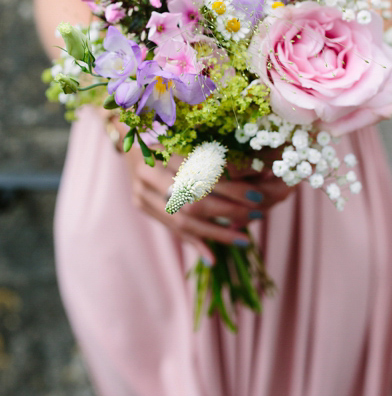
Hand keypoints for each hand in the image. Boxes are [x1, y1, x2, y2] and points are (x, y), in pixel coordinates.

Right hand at [128, 152, 292, 262]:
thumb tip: (258, 168)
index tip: (257, 196)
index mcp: (162, 152)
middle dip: (228, 211)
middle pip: (192, 202)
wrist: (130, 141)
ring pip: (182, 222)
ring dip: (216, 233)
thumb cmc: (171, 136)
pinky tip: (212, 259)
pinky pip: (171, 230)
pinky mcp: (143, 207)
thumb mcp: (192, 138)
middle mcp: (148, 176)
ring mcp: (142, 194)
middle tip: (257, 215)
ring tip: (243, 241)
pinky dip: (194, 243)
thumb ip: (218, 155)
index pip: (203, 176)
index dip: (231, 188)